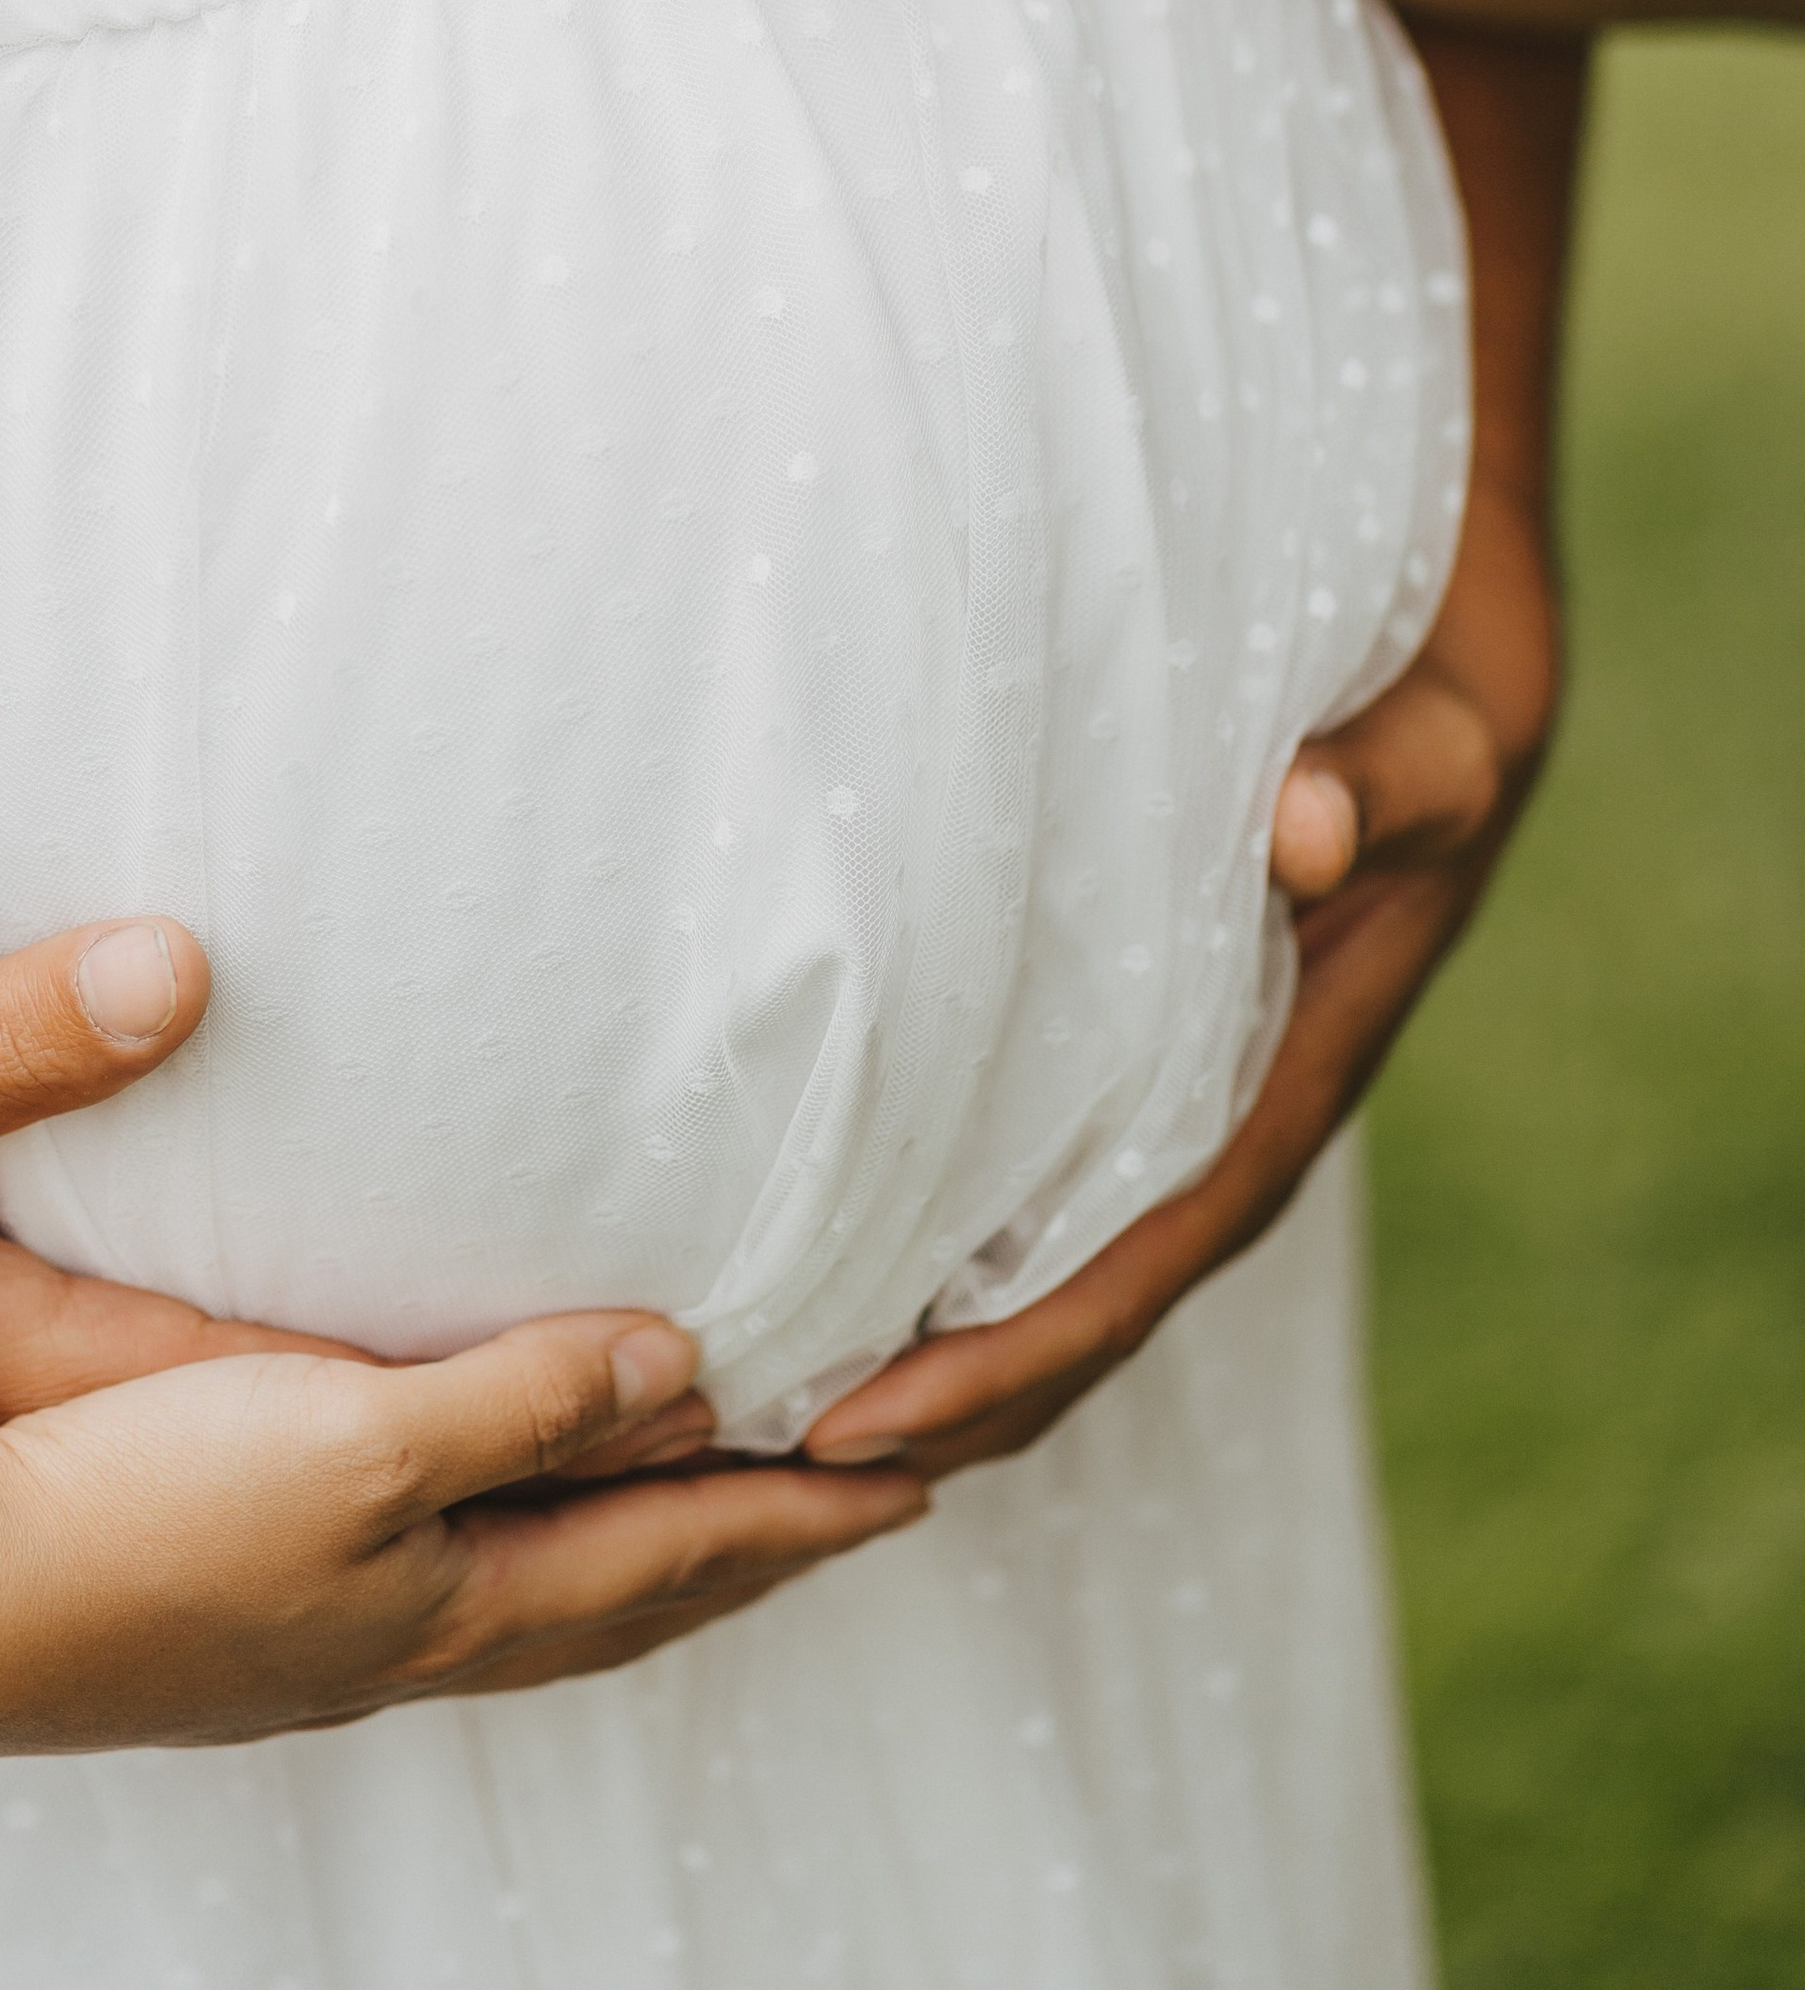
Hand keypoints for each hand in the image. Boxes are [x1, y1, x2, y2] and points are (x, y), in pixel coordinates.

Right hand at [0, 925, 924, 1747]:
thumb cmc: (116, 1501)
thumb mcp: (344, 1435)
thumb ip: (511, 1396)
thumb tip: (678, 1352)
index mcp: (431, 1594)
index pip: (649, 1550)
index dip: (779, 1513)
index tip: (901, 1480)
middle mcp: (385, 1636)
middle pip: (603, 1597)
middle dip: (731, 1552)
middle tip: (846, 1516)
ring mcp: (301, 1637)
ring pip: (516, 1600)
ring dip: (625, 1560)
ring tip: (699, 1529)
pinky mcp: (221, 1611)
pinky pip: (431, 1583)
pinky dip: (514, 1552)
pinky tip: (478, 1540)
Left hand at [804, 471, 1559, 1479]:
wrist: (1441, 746)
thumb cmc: (1419, 748)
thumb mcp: (1425, 757)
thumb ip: (1377, 786)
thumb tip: (1309, 826)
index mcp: (1278, 1096)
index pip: (1131, 1268)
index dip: (1006, 1356)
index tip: (873, 1415)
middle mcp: (1224, 1141)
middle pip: (1075, 1328)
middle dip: (937, 1409)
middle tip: (762, 1457)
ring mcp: (1179, 1128)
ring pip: (1052, 1294)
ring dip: (931, 1368)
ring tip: (765, 1420)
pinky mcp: (1132, 1092)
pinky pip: (1038, 1219)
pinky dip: (947, 1280)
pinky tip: (829, 1292)